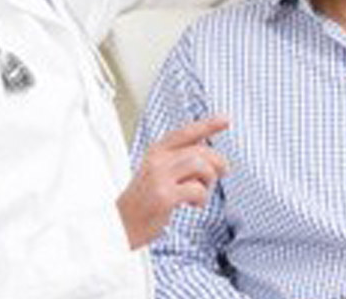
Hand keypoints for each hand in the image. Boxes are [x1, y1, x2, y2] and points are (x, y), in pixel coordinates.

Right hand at [117, 116, 229, 249]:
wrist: (120, 225)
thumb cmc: (144, 200)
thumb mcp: (158, 172)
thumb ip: (179, 161)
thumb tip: (211, 157)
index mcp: (156, 151)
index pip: (185, 133)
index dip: (207, 125)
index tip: (226, 120)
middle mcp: (157, 160)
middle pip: (199, 151)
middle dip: (217, 162)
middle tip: (223, 173)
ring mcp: (159, 178)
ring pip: (200, 167)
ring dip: (209, 180)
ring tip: (202, 193)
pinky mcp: (164, 197)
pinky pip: (196, 190)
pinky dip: (202, 198)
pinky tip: (194, 205)